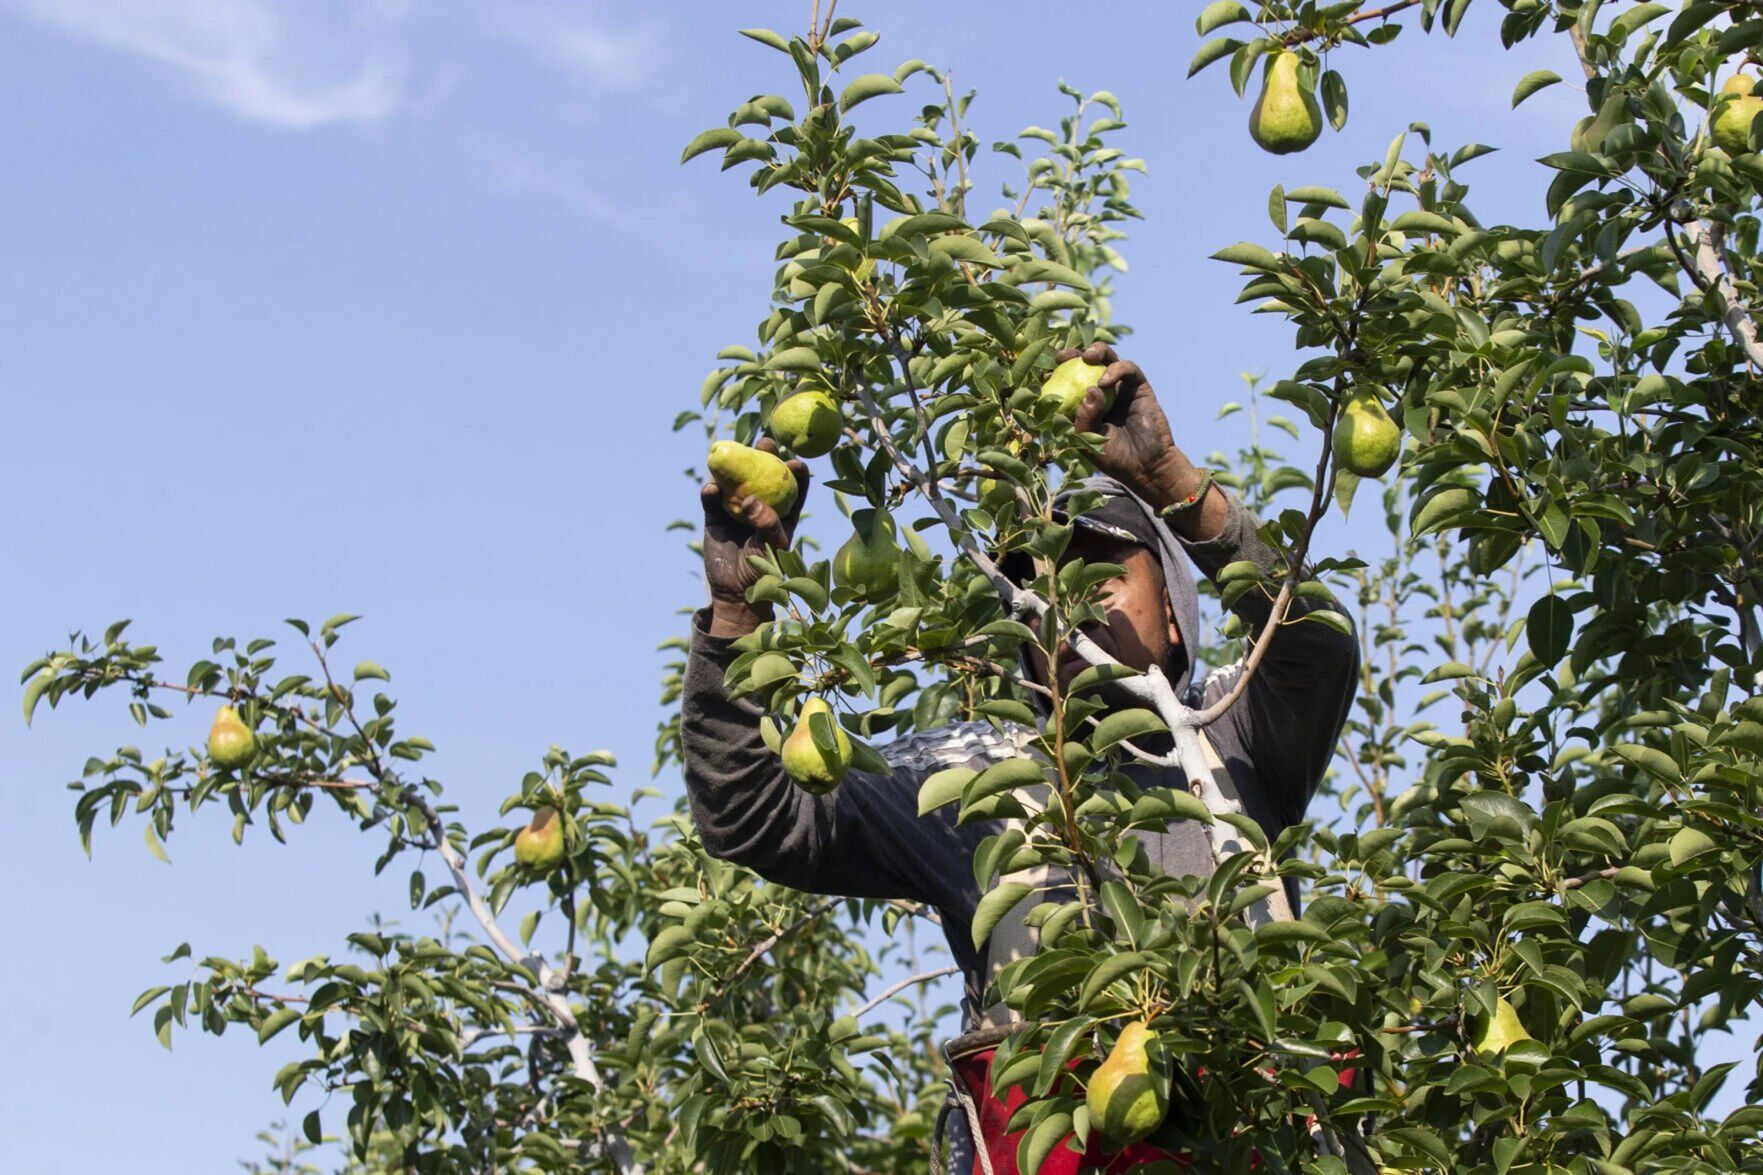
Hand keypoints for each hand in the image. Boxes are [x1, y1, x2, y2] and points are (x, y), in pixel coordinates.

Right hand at [701, 437, 809, 635]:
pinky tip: (711, 488)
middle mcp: (760, 505)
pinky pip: (712, 499)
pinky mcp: (715, 516)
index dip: (795, 471)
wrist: (735, 592)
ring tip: (733, 451)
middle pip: (763, 473)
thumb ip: (766, 524)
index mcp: (783, 512)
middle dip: (765, 453)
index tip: (795, 463)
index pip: (793, 486)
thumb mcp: (772, 548)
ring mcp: (736, 508)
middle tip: (765, 442)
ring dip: (734, 464)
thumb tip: (750, 498)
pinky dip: (710, 492)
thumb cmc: (763, 572)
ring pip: (735, 480)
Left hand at [1060, 343, 1192, 509]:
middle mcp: (1103, 392)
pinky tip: (1105, 381)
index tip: (1045, 372)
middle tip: (1063, 356)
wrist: (1145, 465)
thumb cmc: (1113, 456)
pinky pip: (1128, 369)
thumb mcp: (1089, 440)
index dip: (1057, 373)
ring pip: (1109, 358)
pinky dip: (1116, 370)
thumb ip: (1085, 418)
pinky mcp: (1139, 386)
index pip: (1069, 381)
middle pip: (1087, 364)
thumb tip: (1089, 391)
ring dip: (1097, 351)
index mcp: (1086, 404)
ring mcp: (1121, 387)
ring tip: (1087, 357)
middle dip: (1074, 354)